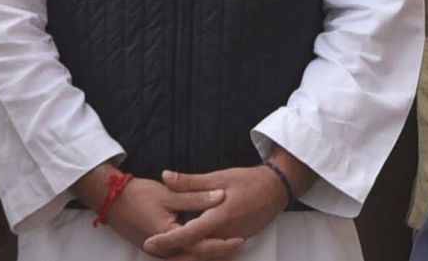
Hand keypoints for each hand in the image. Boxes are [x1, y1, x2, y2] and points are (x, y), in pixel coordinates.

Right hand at [71, 165, 229, 256]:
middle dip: (218, 255)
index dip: (222, 244)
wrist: (111, 200)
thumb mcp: (169, 194)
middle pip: (196, 258)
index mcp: (169, 237)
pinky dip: (194, 253)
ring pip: (188, 259)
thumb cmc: (138, 195)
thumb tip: (221, 196)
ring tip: (227, 249)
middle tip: (239, 246)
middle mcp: (164, 251)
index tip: (240, 240)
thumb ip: (196, 197)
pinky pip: (179, 256)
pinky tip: (204, 246)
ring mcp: (159, 252)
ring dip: (207, 255)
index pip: (201, 246)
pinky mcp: (156, 249)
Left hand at [142, 166, 292, 256]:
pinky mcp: (237, 240)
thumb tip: (167, 177)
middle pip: (194, 249)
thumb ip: (191, 181)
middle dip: (171, 250)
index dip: (168, 240)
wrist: (277, 189)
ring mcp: (232, 239)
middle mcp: (226, 233)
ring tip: (165, 246)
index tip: (150, 243)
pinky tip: (188, 244)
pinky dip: (200, 248)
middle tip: (151, 247)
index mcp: (220, 216)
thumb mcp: (219, 176)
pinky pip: (215, 249)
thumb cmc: (249, 181)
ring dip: (185, 250)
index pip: (189, 234)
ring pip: (205, 251)